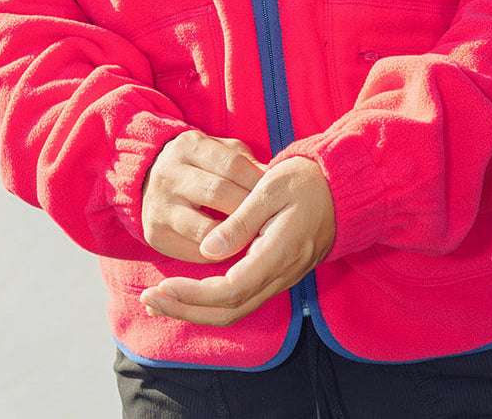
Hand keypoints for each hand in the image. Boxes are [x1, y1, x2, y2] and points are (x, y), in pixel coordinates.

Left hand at [140, 156, 334, 324]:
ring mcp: (280, 279)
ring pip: (234, 310)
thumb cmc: (306, 181)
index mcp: (278, 254)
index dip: (193, 294)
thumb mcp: (271, 188)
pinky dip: (211, 301)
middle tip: (149, 301)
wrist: (342, 189)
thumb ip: (240, 220)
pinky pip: (241, 298)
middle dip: (186, 310)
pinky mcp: (276, 275)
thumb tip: (208, 249)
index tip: (163, 285)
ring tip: (160, 301)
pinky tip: (189, 292)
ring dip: (195, 309)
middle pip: (228, 311)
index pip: (230, 291)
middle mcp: (280, 275)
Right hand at [141, 130, 266, 262]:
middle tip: (271, 221)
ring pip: (205, 228)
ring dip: (234, 237)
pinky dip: (217, 254)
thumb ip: (244, 161)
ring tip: (255, 240)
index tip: (276, 196)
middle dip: (248, 209)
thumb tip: (272, 179)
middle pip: (218, 194)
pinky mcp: (155, 234)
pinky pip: (192, 251)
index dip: (258, 182)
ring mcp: (159, 205)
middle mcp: (169, 174)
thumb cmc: (198, 164)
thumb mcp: (218, 150)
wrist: (148, 179)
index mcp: (189, 146)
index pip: (232, 164)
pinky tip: (234, 251)